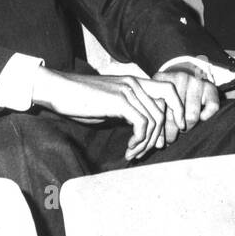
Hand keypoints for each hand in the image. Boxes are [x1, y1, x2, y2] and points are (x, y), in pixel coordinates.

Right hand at [30, 68, 185, 160]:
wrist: (58, 90)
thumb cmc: (79, 100)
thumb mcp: (108, 105)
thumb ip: (127, 111)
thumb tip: (142, 130)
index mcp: (134, 82)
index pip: (168, 92)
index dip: (176, 111)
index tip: (166, 134)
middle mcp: (135, 83)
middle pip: (162, 111)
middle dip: (158, 136)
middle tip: (145, 152)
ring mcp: (128, 90)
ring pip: (153, 120)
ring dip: (146, 142)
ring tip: (133, 153)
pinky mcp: (120, 101)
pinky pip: (142, 124)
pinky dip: (139, 140)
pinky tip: (129, 148)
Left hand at [151, 66, 220, 142]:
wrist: (187, 71)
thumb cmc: (168, 92)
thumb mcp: (157, 95)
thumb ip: (155, 114)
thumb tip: (158, 145)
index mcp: (162, 79)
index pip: (160, 110)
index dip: (160, 130)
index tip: (160, 141)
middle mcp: (180, 78)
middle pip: (175, 116)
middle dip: (172, 132)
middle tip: (171, 139)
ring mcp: (196, 82)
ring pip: (192, 116)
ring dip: (188, 127)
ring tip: (183, 129)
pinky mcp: (211, 87)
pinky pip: (211, 108)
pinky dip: (206, 116)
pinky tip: (201, 119)